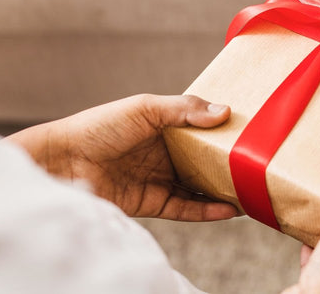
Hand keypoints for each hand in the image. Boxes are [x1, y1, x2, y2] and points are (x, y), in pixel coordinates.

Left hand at [6, 94, 238, 220]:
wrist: (62, 161)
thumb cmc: (99, 127)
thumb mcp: (145, 108)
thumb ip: (185, 110)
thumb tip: (225, 113)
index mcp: (163, 126)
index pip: (200, 130)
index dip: (222, 133)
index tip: (250, 134)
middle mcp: (164, 153)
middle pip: (203, 160)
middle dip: (227, 165)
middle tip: (256, 167)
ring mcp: (159, 179)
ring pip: (199, 187)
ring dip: (222, 191)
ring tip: (250, 192)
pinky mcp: (152, 203)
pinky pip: (186, 208)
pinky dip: (207, 210)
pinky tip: (228, 209)